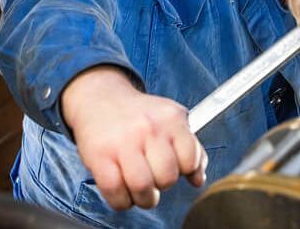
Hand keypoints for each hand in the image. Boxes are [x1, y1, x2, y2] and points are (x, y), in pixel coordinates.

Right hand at [61, 66, 206, 210]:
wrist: (103, 99)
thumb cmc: (142, 115)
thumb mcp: (172, 120)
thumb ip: (191, 147)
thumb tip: (199, 178)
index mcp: (172, 118)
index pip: (190, 159)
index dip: (185, 170)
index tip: (176, 168)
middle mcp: (149, 128)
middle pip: (167, 177)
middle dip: (163, 185)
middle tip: (156, 177)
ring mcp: (124, 142)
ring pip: (142, 188)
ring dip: (144, 198)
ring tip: (142, 190)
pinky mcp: (100, 156)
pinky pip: (115, 193)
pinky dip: (122, 201)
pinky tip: (124, 191)